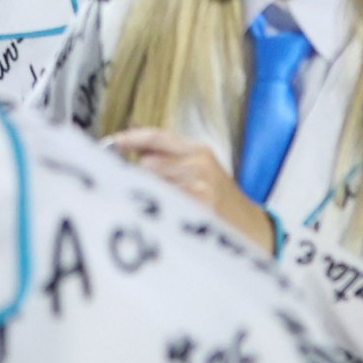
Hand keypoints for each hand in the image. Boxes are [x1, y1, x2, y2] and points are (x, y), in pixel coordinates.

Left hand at [106, 127, 273, 246]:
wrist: (251, 227)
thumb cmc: (220, 199)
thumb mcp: (201, 169)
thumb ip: (169, 156)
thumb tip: (133, 148)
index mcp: (200, 150)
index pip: (159, 136)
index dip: (132, 137)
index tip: (112, 141)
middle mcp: (200, 164)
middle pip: (149, 163)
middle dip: (142, 176)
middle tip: (145, 190)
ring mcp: (200, 187)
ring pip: (153, 184)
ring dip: (149, 195)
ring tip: (163, 206)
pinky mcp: (199, 208)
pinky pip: (164, 205)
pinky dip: (159, 209)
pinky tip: (167, 215)